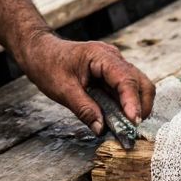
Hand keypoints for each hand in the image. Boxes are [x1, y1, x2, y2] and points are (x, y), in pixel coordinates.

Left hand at [15, 31, 154, 134]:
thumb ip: (84, 109)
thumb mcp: (62, 90)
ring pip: (137, 88)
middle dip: (141, 106)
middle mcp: (113, 59)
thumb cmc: (48, 64)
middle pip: (141, 83)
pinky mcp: (111, 76)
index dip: (132, 101)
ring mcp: (114, 67)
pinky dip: (125, 107)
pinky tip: (117, 120)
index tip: (134, 122)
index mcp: (101, 56)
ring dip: (134, 108)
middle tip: (131, 129)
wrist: (39, 51)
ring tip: (124, 128)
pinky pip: (125, 92)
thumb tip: (101, 129)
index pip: (126, 79)